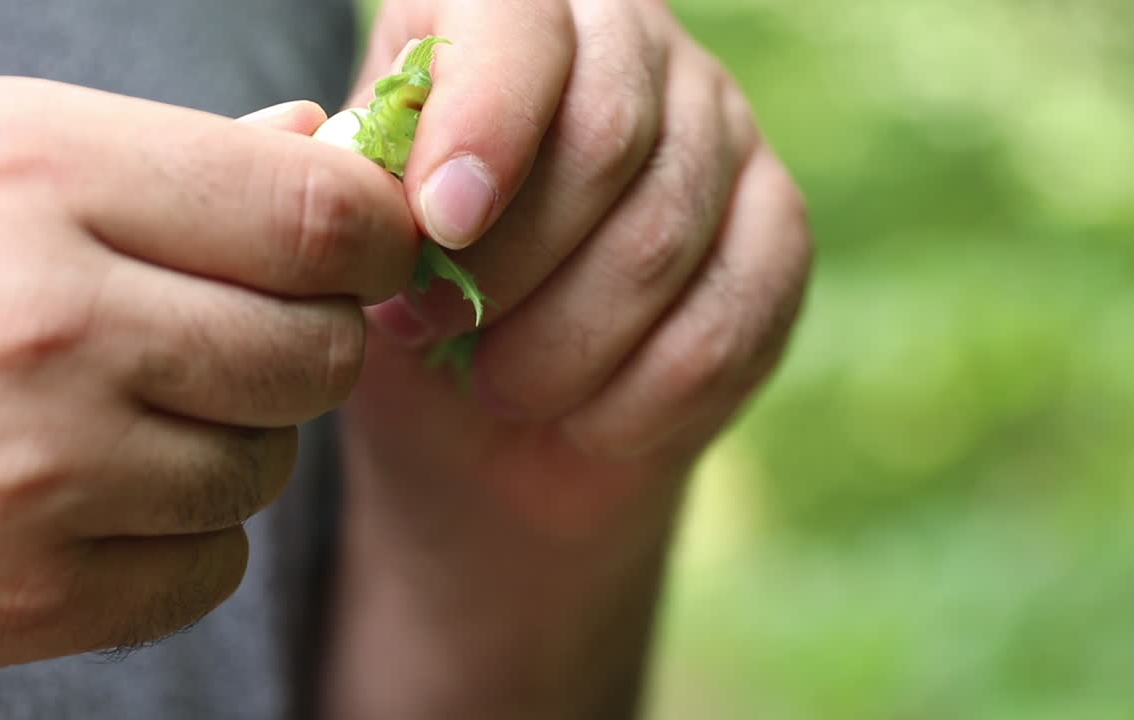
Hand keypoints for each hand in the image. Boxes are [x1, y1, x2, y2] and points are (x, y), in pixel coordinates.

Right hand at [0, 78, 417, 680]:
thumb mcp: (0, 153)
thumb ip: (177, 156)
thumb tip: (323, 145)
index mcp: (42, 178)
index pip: (317, 217)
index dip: (376, 234)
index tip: (367, 245)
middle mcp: (45, 327)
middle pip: (319, 353)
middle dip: (310, 338)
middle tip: (243, 327)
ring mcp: (38, 476)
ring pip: (268, 467)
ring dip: (239, 438)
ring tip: (138, 405)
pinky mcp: (29, 594)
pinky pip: (211, 565)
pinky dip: (185, 534)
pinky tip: (105, 491)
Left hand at [330, 1, 810, 716]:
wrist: (495, 431)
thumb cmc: (410, 314)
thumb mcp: (357, 251)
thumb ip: (361, 193)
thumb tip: (389, 178)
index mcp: (512, 21)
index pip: (521, 15)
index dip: (485, 117)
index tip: (438, 225)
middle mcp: (632, 50)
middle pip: (607, 133)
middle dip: (508, 263)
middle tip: (435, 332)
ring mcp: (721, 135)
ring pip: (661, 239)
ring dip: (561, 346)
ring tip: (498, 386)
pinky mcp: (776, 234)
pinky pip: (726, 322)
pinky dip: (637, 397)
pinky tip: (585, 419)